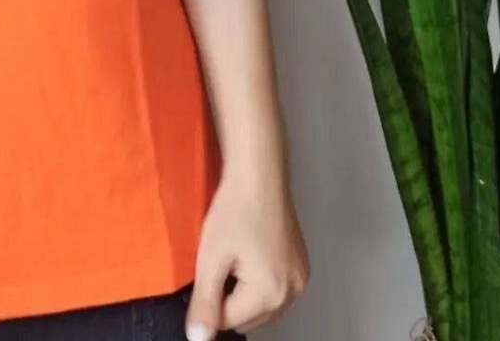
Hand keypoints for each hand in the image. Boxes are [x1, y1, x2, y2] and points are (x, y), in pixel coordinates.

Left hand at [185, 174, 308, 337]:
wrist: (258, 174)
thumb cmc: (236, 207)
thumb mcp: (210, 257)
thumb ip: (204, 302)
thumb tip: (199, 338)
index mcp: (271, 294)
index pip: (229, 321)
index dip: (209, 300)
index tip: (206, 272)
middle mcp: (292, 292)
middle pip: (249, 318)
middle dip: (228, 299)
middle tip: (219, 262)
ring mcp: (300, 278)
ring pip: (263, 306)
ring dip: (244, 292)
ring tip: (234, 254)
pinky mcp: (300, 265)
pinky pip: (275, 288)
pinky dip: (258, 281)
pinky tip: (247, 252)